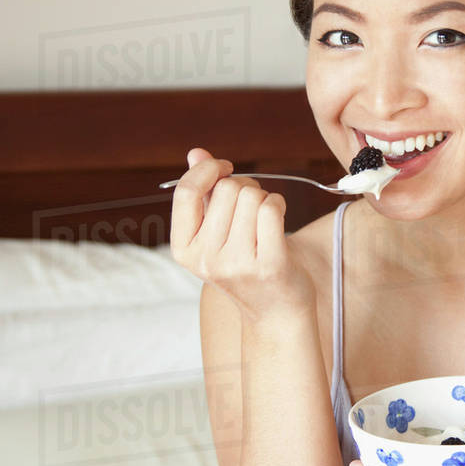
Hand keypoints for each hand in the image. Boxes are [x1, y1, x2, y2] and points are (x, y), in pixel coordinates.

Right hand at [169, 146, 313, 316]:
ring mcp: (237, 264)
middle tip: (252, 206)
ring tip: (265, 220)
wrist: (276, 312)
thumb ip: (205, 193)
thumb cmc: (246, 264)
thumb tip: (196, 153)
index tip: (225, 168)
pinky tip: (279, 220)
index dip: (208, 169)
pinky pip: (272, 208)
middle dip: (244, 187)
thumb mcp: (216, 232)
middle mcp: (206, 260)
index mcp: (185, 250)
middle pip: (227, 189)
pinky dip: (279, 204)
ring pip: (252, 196)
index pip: (186, 192)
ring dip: (264, 198)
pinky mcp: (269, 264)